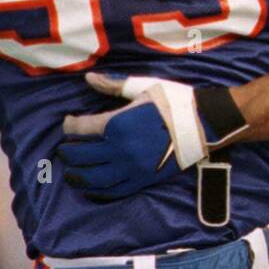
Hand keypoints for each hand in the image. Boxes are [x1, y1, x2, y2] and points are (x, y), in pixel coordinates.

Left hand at [56, 74, 242, 200]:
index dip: (69, 125)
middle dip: (68, 152)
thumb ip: (113, 85)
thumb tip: (88, 78)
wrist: (203, 124)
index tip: (68, 122)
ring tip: (71, 173)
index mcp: (117, 124)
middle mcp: (119, 149)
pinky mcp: (142, 180)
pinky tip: (92, 187)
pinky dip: (98, 190)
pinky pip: (113, 191)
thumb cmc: (174, 101)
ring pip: (93, 178)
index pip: (81, 128)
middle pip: (81, 156)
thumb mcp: (143, 87)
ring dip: (77, 176)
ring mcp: (130, 168)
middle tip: (64, 150)